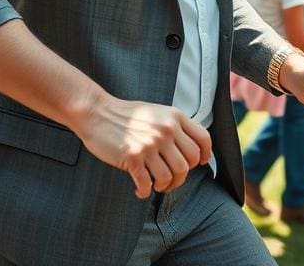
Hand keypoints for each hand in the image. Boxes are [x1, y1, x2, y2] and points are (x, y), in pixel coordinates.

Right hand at [75, 95, 211, 198]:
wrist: (97, 113)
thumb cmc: (126, 115)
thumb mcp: (158, 112)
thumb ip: (174, 126)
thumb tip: (190, 148)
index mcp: (175, 117)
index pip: (203, 139)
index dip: (206, 155)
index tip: (202, 163)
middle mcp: (166, 130)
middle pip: (189, 163)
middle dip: (182, 177)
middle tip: (171, 180)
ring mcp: (150, 144)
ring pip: (170, 176)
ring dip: (164, 186)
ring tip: (156, 185)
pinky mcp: (133, 157)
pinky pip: (147, 184)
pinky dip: (145, 192)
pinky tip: (140, 190)